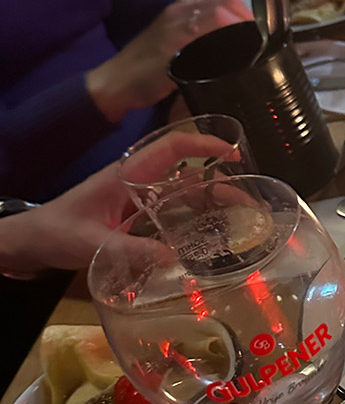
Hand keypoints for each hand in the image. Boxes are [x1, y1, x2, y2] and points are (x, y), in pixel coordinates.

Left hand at [0, 129, 235, 275]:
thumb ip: (128, 249)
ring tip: (244, 222)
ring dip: (216, 205)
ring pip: (187, 195)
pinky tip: (216, 237)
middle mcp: (141, 182)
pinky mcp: (141, 218)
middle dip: (223, 185)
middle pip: (190, 175)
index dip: (204, 145)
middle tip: (252, 204)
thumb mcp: (90, 242)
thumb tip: (172, 258)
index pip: (172, 148)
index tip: (233, 153)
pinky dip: (199, 221)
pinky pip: (176, 214)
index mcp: (128, 174)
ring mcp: (142, 200)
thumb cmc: (57, 231)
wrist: (34, 241)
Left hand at [87, 0, 250, 122]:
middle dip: (246, 16)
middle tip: (262, 40)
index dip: (247, 22)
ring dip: (235, 16)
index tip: (263, 41)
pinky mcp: (175, 19)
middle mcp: (182, 9)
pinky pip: (205, 12)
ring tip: (249, 39)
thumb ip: (203, 54)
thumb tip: (238, 49)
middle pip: (225, 2)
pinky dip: (222, 19)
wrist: (114, 83)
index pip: (224, 10)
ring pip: (217, 5)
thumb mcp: (175, 70)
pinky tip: (226, 38)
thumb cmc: (143, 81)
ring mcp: (177, 12)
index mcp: (183, 19)